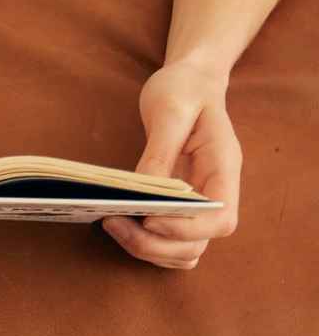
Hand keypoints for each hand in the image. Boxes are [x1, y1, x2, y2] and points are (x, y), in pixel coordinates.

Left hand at [103, 60, 241, 268]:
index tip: (149, 218)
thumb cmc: (184, 90)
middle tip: (112, 221)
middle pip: (196, 245)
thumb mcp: (171, 110)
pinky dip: (147, 247)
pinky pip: (170, 245)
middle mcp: (216, 192)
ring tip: (111, 222)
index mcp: (224, 168)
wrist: (189, 83)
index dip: (185, 230)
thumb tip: (145, 189)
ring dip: (146, 249)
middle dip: (153, 244)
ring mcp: (199, 204)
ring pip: (183, 252)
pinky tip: (121, 224)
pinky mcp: (179, 207)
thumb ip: (159, 152)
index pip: (220, 219)